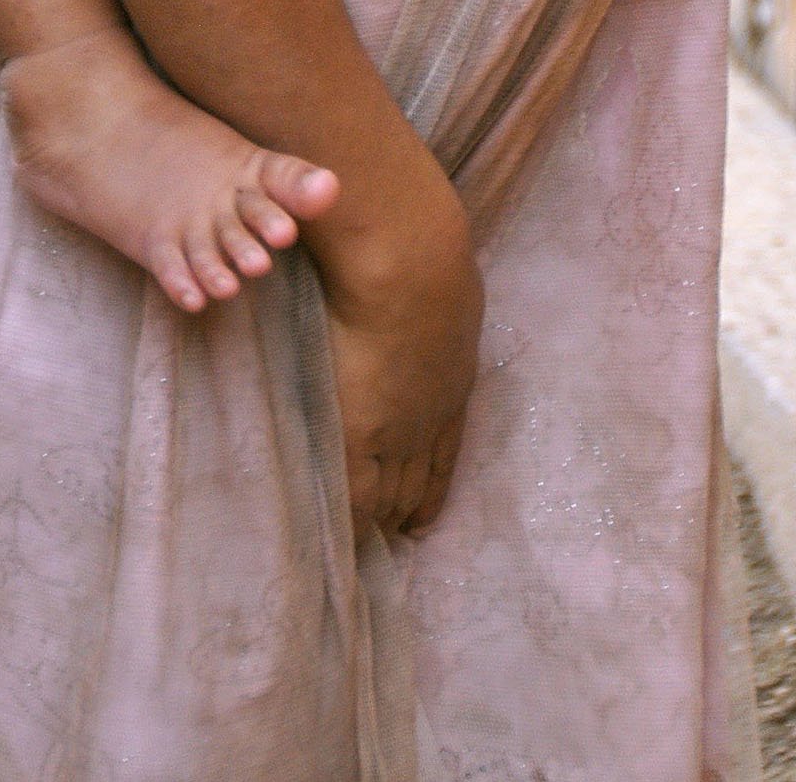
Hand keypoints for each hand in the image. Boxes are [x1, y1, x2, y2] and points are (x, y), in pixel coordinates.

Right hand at [316, 163, 482, 538]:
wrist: (410, 259)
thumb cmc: (422, 250)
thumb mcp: (442, 276)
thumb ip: (429, 288)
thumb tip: (416, 272)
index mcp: (455, 379)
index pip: (446, 449)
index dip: (433, 482)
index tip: (424, 516)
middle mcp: (432, 415)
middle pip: (420, 480)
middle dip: (407, 508)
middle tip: (391, 538)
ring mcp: (398, 429)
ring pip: (391, 493)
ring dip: (379, 518)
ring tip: (364, 547)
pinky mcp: (360, 433)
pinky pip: (357, 497)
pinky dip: (350, 522)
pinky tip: (340, 543)